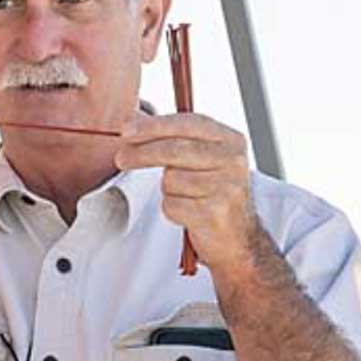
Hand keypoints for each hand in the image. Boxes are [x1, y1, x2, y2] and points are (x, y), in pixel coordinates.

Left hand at [115, 112, 254, 272]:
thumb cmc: (214, 194)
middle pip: (175, 150)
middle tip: (121, 158)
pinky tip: (188, 213)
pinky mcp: (215, 213)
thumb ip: (176, 139)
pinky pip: (172, 205)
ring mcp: (226, 188)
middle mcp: (233, 161)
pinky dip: (172, 210)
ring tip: (185, 197)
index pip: (188, 123)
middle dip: (142, 153)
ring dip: (168, 190)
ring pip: (170, 180)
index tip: (126, 129)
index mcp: (232, 140)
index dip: (154, 125)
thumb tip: (133, 123)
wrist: (238, 238)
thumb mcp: (206, 159)